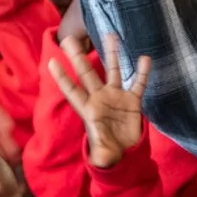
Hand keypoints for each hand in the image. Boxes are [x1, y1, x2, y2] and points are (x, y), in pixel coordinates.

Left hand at [49, 32, 149, 168]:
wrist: (124, 153)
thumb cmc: (108, 153)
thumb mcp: (104, 155)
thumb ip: (101, 154)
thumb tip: (100, 160)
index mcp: (88, 110)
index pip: (72, 91)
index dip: (62, 78)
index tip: (51, 62)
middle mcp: (100, 99)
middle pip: (87, 74)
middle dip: (78, 57)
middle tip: (69, 38)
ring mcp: (116, 98)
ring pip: (113, 71)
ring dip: (111, 54)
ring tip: (110, 35)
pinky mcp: (132, 101)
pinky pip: (138, 84)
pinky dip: (142, 72)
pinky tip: (144, 59)